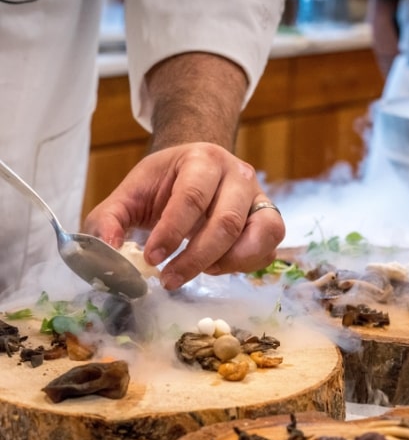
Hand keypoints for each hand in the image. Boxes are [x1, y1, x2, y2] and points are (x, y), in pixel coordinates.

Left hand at [82, 142, 284, 289]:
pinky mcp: (269, 219)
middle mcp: (238, 175)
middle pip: (226, 222)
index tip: (151, 259)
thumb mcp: (130, 194)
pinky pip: (268, 250)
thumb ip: (109, 220)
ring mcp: (259, 197)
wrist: (198, 170)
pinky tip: (217, 266)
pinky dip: (244, 265)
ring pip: (258, 236)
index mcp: (202, 160)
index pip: (191, 198)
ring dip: (225, 264)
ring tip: (199, 271)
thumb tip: (107, 253)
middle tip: (169, 280)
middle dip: (195, 259)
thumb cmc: (164, 184)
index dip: (171, 233)